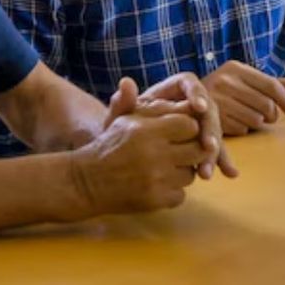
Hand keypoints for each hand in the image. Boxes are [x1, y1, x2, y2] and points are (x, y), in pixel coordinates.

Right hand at [71, 111, 209, 213]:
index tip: (180, 130)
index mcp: (148, 131)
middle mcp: (155, 155)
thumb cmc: (109, 146)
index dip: (187, 127)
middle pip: (197, 149)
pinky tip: (160, 183)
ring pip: (191, 174)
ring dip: (183, 170)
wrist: (87, 182)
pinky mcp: (157, 201)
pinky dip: (173, 190)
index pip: (190, 124)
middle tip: (181, 148)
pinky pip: (181, 194)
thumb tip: (134, 83)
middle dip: (191, 148)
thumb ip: (141, 104)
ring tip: (167, 165)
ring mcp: (158, 180)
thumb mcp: (121, 120)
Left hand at [105, 74, 237, 179]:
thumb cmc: (121, 128)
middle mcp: (190, 103)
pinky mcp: (202, 142)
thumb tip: (125, 83)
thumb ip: (122, 102)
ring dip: (214, 151)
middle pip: (208, 109)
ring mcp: (199, 123)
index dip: (197, 93)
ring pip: (213, 132)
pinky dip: (221, 161)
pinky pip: (215, 149)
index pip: (189, 82)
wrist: (123, 151)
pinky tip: (229, 174)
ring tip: (206, 172)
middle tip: (207, 146)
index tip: (198, 107)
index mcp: (172, 89)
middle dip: (210, 129)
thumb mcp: (119, 117)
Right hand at [201, 61, 284, 136]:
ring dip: (257, 122)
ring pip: (256, 120)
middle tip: (268, 117)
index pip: (270, 84)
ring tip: (247, 117)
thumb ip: (268, 82)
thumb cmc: (221, 90)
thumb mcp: (241, 80)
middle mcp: (225, 81)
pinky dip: (243, 129)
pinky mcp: (212, 119)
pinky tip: (234, 123)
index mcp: (235, 68)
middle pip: (266, 105)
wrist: (185, 100)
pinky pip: (242, 130)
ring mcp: (217, 100)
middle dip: (272, 115)